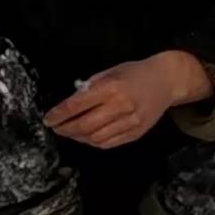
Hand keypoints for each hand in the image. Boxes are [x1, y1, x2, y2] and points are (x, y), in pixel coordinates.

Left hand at [43, 51, 210, 149]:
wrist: (166, 81)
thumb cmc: (135, 73)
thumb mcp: (110, 72)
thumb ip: (90, 87)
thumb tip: (70, 104)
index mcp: (111, 88)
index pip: (76, 105)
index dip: (59, 114)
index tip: (48, 119)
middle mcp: (120, 106)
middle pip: (84, 126)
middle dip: (65, 129)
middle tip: (57, 128)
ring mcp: (130, 122)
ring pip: (95, 138)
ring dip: (78, 138)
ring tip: (70, 132)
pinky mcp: (136, 133)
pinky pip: (109, 143)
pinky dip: (94, 142)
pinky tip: (87, 137)